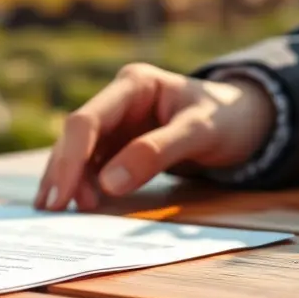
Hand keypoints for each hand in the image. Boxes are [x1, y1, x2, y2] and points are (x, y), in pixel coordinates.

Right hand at [36, 63, 275, 210]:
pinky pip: (93, 165)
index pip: (88, 120)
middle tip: (53, 210)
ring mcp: (117, 123)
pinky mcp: (120, 145)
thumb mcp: (200, 133)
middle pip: (76, 137)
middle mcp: (117, 101)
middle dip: (63, 173)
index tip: (62, 195)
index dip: (70, 158)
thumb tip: (108, 184)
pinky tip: (75, 205)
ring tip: (60, 212)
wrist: (245, 122)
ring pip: (79, 152)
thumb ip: (156, 153)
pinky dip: (82, 185)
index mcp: (134, 85)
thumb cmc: (227, 119)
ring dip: (69, 181)